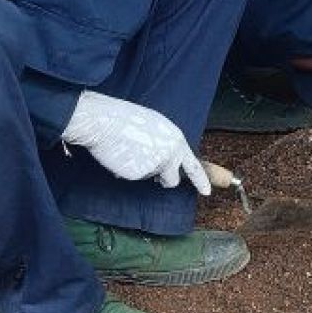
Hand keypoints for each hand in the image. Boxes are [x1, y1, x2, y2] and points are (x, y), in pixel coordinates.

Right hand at [61, 91, 209, 194]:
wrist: (105, 121)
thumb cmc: (128, 120)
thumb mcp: (157, 128)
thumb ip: (167, 146)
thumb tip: (167, 164)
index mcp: (177, 141)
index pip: (194, 166)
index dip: (202, 181)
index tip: (207, 192)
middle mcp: (170, 155)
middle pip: (171, 180)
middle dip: (163, 180)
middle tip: (150, 167)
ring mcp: (154, 166)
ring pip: (149, 177)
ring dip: (141, 169)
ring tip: (130, 149)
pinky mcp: (137, 174)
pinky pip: (134, 177)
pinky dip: (127, 170)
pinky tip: (121, 155)